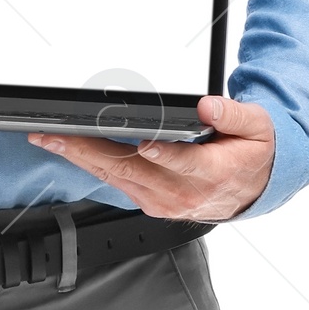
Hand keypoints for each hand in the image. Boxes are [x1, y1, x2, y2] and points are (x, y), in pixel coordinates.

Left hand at [29, 93, 274, 219]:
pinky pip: (116, 183)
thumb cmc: (251, 154)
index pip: (184, 164)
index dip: (163, 154)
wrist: (252, 188)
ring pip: (116, 178)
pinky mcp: (149, 202)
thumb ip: (232, 116)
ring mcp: (162, 202)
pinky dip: (91, 165)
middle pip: (132, 170)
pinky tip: (70, 150)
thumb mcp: (257, 128)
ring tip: (51, 140)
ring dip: (81, 158)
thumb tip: (207, 107)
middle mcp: (182, 193)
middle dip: (91, 152)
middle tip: (60, 136)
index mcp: (212, 174)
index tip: (145, 144)